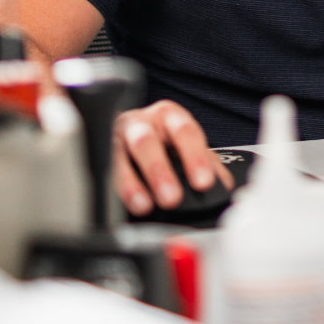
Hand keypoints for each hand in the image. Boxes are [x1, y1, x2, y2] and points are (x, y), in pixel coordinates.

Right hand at [111, 99, 231, 215]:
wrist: (127, 131)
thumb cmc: (161, 140)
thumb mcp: (185, 145)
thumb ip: (204, 163)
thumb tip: (224, 188)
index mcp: (169, 117)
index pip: (185, 132)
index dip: (195, 157)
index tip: (203, 183)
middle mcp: (141, 122)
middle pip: (148, 142)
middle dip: (159, 171)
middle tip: (171, 198)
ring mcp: (116, 137)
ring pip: (119, 154)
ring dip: (132, 183)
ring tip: (143, 206)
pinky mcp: (99, 152)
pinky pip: (102, 169)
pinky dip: (113, 187)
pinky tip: (118, 204)